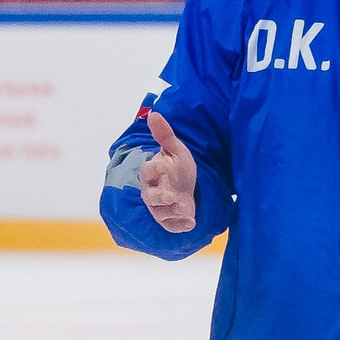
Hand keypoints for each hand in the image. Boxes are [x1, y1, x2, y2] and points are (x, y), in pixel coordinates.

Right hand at [139, 109, 199, 232]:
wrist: (186, 186)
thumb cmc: (177, 167)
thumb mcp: (175, 149)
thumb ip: (164, 134)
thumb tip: (153, 114)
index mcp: (151, 173)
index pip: (148, 171)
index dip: (155, 168)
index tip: (165, 164)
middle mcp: (151, 191)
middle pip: (150, 196)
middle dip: (161, 197)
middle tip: (173, 196)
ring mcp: (159, 207)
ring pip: (160, 212)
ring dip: (171, 212)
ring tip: (184, 208)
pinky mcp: (169, 220)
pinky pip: (170, 225)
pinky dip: (180, 226)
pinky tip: (191, 223)